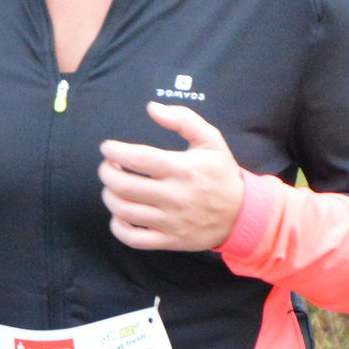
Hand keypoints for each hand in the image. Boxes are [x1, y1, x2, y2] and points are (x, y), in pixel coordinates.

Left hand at [98, 104, 244, 252]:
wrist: (242, 214)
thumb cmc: (221, 174)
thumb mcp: (211, 140)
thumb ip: (183, 119)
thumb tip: (151, 108)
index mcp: (182, 169)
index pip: (138, 158)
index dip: (114, 151)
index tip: (108, 148)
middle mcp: (174, 196)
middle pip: (124, 186)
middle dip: (107, 172)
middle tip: (107, 166)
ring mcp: (170, 221)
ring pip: (124, 211)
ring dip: (109, 196)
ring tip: (112, 187)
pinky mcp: (169, 240)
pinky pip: (133, 239)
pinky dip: (118, 227)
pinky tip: (120, 215)